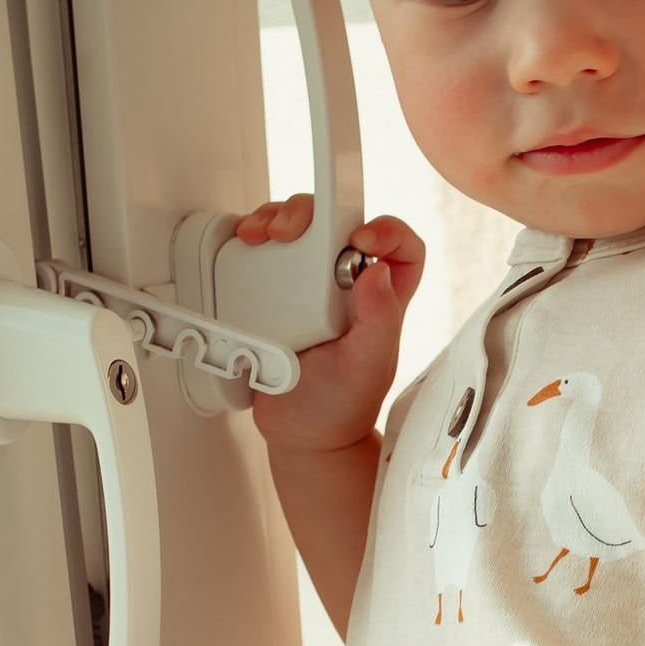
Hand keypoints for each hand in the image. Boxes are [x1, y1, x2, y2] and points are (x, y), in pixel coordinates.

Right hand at [236, 200, 423, 455]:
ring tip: (260, 234)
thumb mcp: (368, 365)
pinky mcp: (272, 290)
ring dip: (276, 218)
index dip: (387, 232)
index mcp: (381, 298)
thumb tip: (377, 271)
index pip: (400, 247)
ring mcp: (306, 285)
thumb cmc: (340, 404)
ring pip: (299, 230)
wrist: (300, 432)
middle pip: (338, 223)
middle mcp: (345, 284)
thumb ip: (379, 321)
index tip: (359, 241)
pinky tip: (245, 244)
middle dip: (313, 213)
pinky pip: (264, 252)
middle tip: (289, 231)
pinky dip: (251, 239)